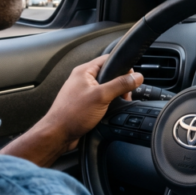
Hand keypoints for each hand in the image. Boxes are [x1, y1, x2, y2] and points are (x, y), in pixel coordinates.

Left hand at [0, 55, 142, 165]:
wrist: (58, 135)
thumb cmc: (72, 114)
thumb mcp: (101, 96)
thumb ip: (120, 84)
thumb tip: (137, 77)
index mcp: (84, 71)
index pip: (109, 59)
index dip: (123, 67)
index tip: (132, 77)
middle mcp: (83, 79)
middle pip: (109, 75)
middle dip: (120, 85)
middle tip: (125, 95)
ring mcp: (83, 92)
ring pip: (106, 88)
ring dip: (115, 96)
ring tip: (116, 105)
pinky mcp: (84, 104)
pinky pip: (101, 99)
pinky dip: (108, 104)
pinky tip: (109, 112)